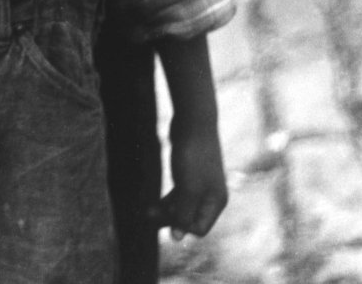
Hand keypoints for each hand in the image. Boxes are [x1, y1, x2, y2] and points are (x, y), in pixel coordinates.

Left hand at [153, 119, 227, 240]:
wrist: (193, 122)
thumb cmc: (193, 156)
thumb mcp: (188, 188)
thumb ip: (184, 214)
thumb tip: (177, 239)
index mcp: (216, 202)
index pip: (199, 228)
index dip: (182, 226)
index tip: (165, 215)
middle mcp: (211, 196)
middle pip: (189, 219)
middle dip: (170, 220)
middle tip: (147, 215)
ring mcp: (200, 186)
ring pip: (182, 208)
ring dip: (165, 212)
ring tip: (146, 212)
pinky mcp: (189, 176)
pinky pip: (178, 196)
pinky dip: (167, 201)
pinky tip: (153, 204)